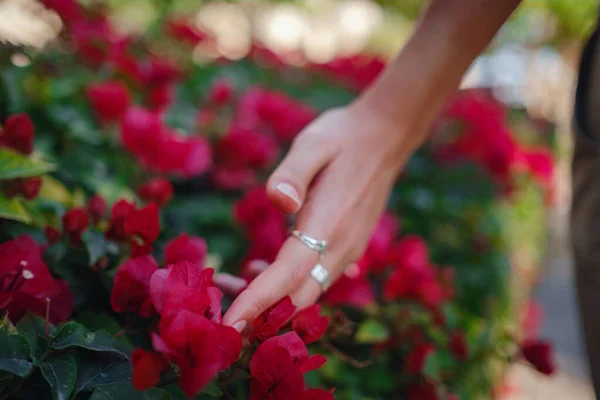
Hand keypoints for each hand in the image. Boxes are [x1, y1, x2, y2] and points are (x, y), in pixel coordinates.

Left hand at [222, 103, 416, 331]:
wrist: (385, 137)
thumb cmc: (343, 137)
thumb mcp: (313, 143)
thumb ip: (293, 172)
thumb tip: (279, 201)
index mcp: (330, 223)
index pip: (289, 274)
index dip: (258, 301)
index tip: (229, 325)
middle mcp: (342, 246)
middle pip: (298, 297)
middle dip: (258, 312)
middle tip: (217, 311)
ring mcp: (348, 250)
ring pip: (306, 293)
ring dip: (270, 300)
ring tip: (228, 284)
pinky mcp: (347, 247)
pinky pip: (314, 280)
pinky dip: (285, 287)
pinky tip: (258, 269)